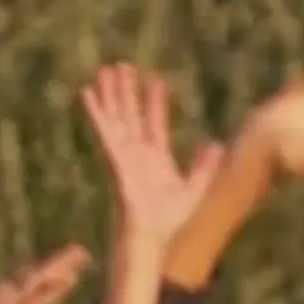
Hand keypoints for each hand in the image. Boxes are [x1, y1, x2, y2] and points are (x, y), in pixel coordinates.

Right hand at [82, 63, 228, 258]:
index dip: (155, 101)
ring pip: (116, 118)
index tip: (157, 80)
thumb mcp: (195, 190)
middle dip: (127, 91)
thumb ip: (203, 166)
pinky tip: (87, 94)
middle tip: (123, 66)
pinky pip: (104, 133)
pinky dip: (96, 113)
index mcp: (156, 159)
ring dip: (111, 94)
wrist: (152, 238)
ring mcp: (124, 156)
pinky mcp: (114, 160)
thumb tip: (215, 144)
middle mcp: (137, 154)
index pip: (155, 122)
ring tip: (106, 69)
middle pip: (131, 115)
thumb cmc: (169, 223)